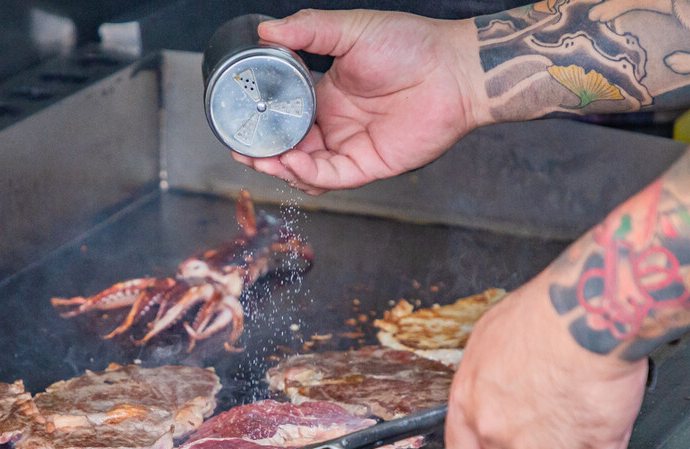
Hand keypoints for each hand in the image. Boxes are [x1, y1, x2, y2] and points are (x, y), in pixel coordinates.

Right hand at [232, 9, 489, 194]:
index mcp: (326, 96)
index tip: (236, 119)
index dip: (260, 123)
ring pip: (306, 169)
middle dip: (262, 152)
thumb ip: (308, 31)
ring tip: (259, 157)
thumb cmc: (411, 45)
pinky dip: (308, 174)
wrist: (454, 69)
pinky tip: (291, 161)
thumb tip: (265, 30)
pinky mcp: (369, 166)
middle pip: (289, 148)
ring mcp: (351, 147)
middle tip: (240, 147)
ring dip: (280, 167)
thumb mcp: (351, 31)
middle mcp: (335, 125)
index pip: (284, 117)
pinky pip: (332, 177)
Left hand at [445, 271, 647, 448]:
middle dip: (531, 448)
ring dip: (567, 441)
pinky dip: (602, 439)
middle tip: (553, 418)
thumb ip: (489, 378)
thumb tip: (498, 387)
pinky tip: (599, 407)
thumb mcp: (491, 339)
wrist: (586, 321)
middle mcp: (496, 431)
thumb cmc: (545, 317)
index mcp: (469, 400)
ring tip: (579, 397)